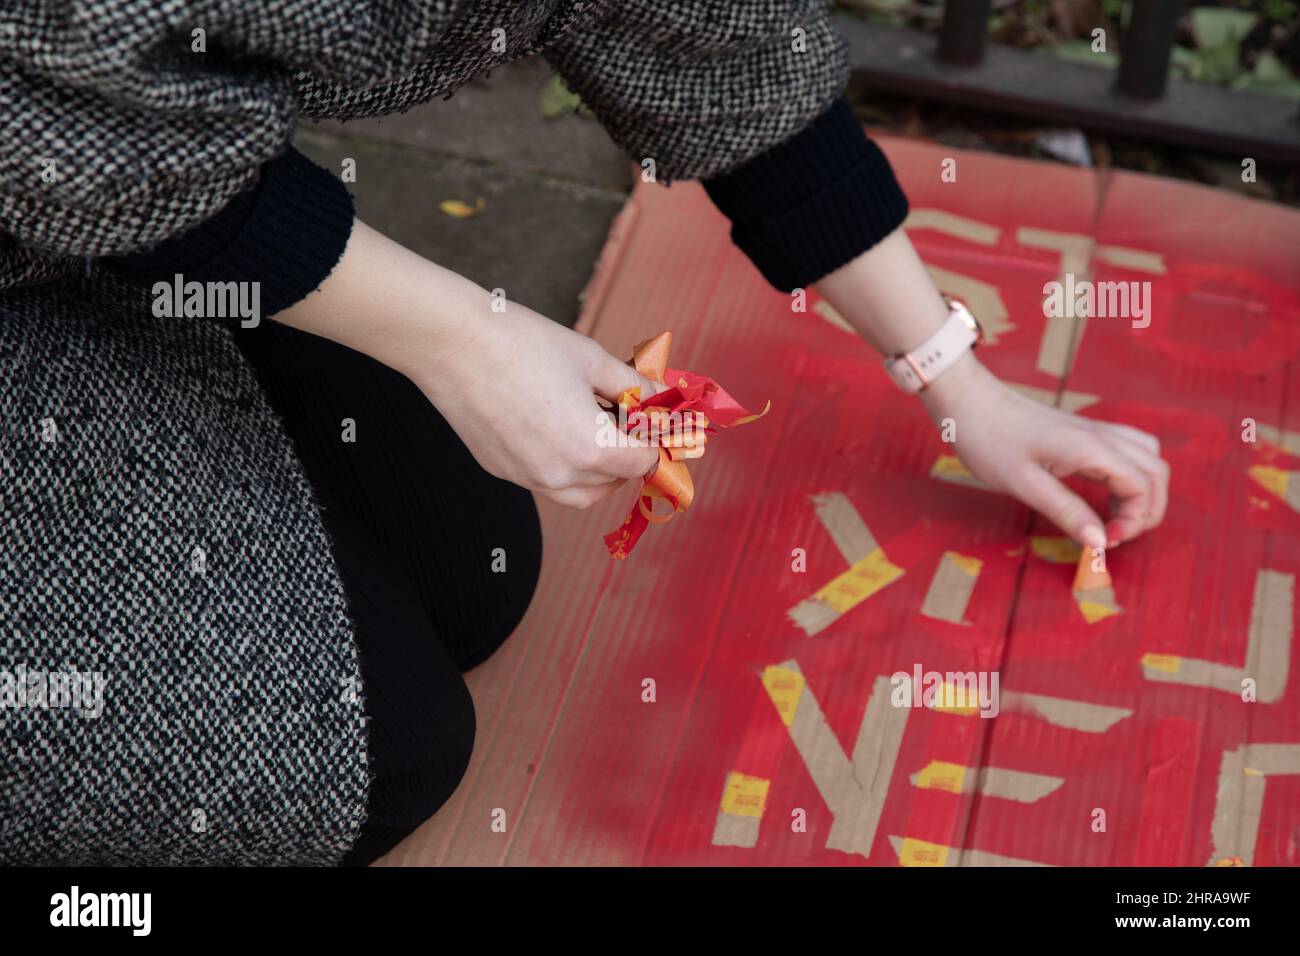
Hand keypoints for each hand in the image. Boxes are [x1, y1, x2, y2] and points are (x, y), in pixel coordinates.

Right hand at [274, 219, 659, 507]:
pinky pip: (544, 481)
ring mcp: (525, 477)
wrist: (452, 343)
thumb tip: (658, 398)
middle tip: (625, 418)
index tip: (654, 418)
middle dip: (627, 455)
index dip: (655, 439)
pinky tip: (554, 426)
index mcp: (589, 448)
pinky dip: (562, 465)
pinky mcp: (500, 470)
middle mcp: (558, 474)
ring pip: (578, 493)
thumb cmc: (522, 343)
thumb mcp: (591, 359)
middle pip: (613, 482)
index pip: (642, 461)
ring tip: (592, 427)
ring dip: (596, 470)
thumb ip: (632, 386)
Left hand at [920, 353, 1168, 549]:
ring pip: (1147, 458)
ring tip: (1113, 518)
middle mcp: (1102, 436)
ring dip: (1143, 491)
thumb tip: (1099, 542)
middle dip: (1148, 509)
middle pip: (1156, 472)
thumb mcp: (1024, 484)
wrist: (970, 402)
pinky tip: (1106, 494)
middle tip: (1115, 534)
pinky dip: (1130, 475)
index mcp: (1091, 448)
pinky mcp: (1084, 432)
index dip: (1135, 520)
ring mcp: (1095, 431)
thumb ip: (1067, 512)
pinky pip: (1127, 451)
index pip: (1143, 486)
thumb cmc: (989, 441)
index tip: (1104, 541)